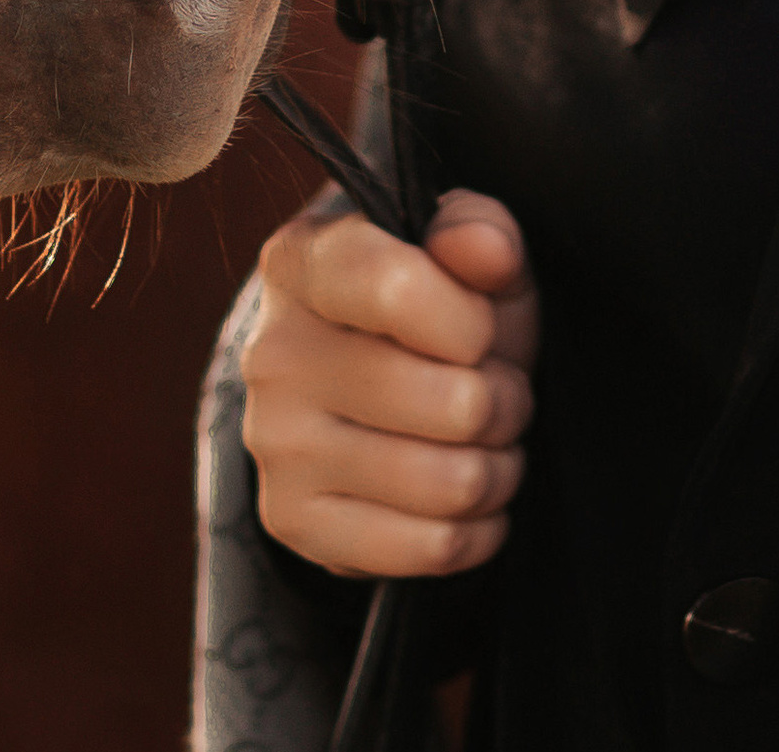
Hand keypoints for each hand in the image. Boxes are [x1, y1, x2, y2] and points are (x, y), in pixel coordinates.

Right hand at [242, 188, 539, 579]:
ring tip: (483, 441)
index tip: (480, 327)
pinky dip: (478, 530)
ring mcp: (275, 444)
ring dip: (498, 467)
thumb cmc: (429, 304)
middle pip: (453, 401)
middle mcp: (273, 352)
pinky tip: (464, 497)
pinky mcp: (291, 521)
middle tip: (496, 391)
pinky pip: (431, 549)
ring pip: (452, 483)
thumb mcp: (462, 248)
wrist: (364, 380)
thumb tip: (487, 252)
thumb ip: (479, 230)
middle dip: (506, 401)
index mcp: (303, 262)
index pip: (399, 290)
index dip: (473, 321)